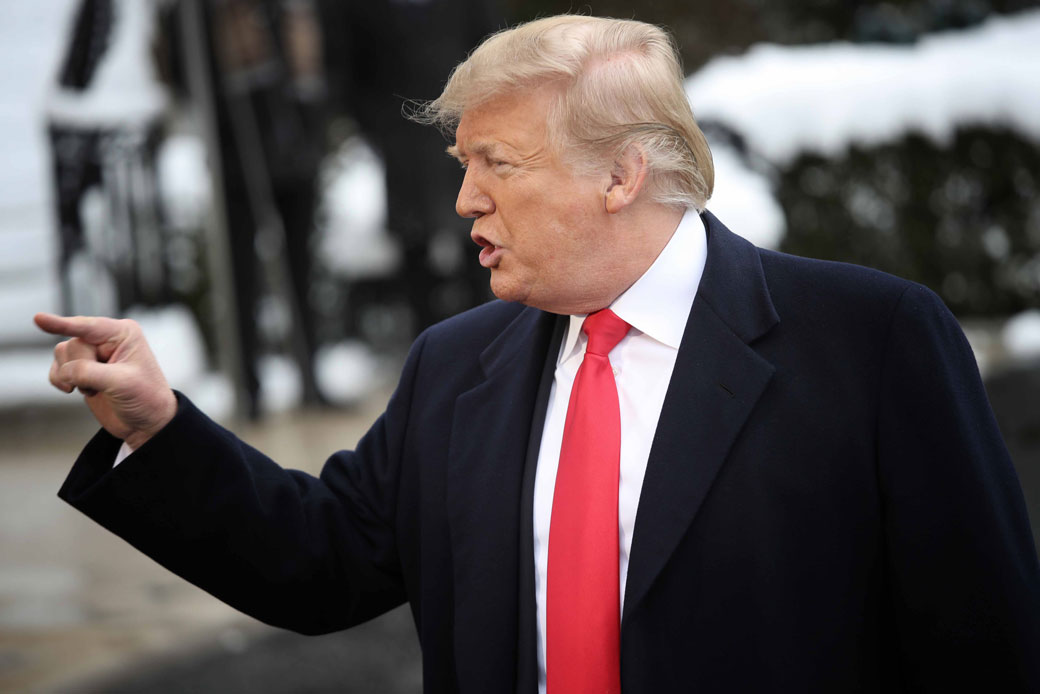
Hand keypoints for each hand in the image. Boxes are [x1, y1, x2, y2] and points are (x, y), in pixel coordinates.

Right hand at [35, 313, 177, 448]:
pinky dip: (60, 380)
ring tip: (95, 389)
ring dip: (72, 377)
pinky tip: (74, 390)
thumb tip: (64, 371)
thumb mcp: (121, 383)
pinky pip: (56, 368)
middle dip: (81, 369)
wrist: (145, 423)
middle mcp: (106, 339)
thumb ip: (88, 373)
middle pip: (72, 345)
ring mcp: (93, 354)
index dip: (62, 324)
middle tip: (101, 385)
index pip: (88, 326)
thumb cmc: (145, 398)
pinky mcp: (81, 370)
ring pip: (62, 355)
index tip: (38, 319)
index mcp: (123, 333)